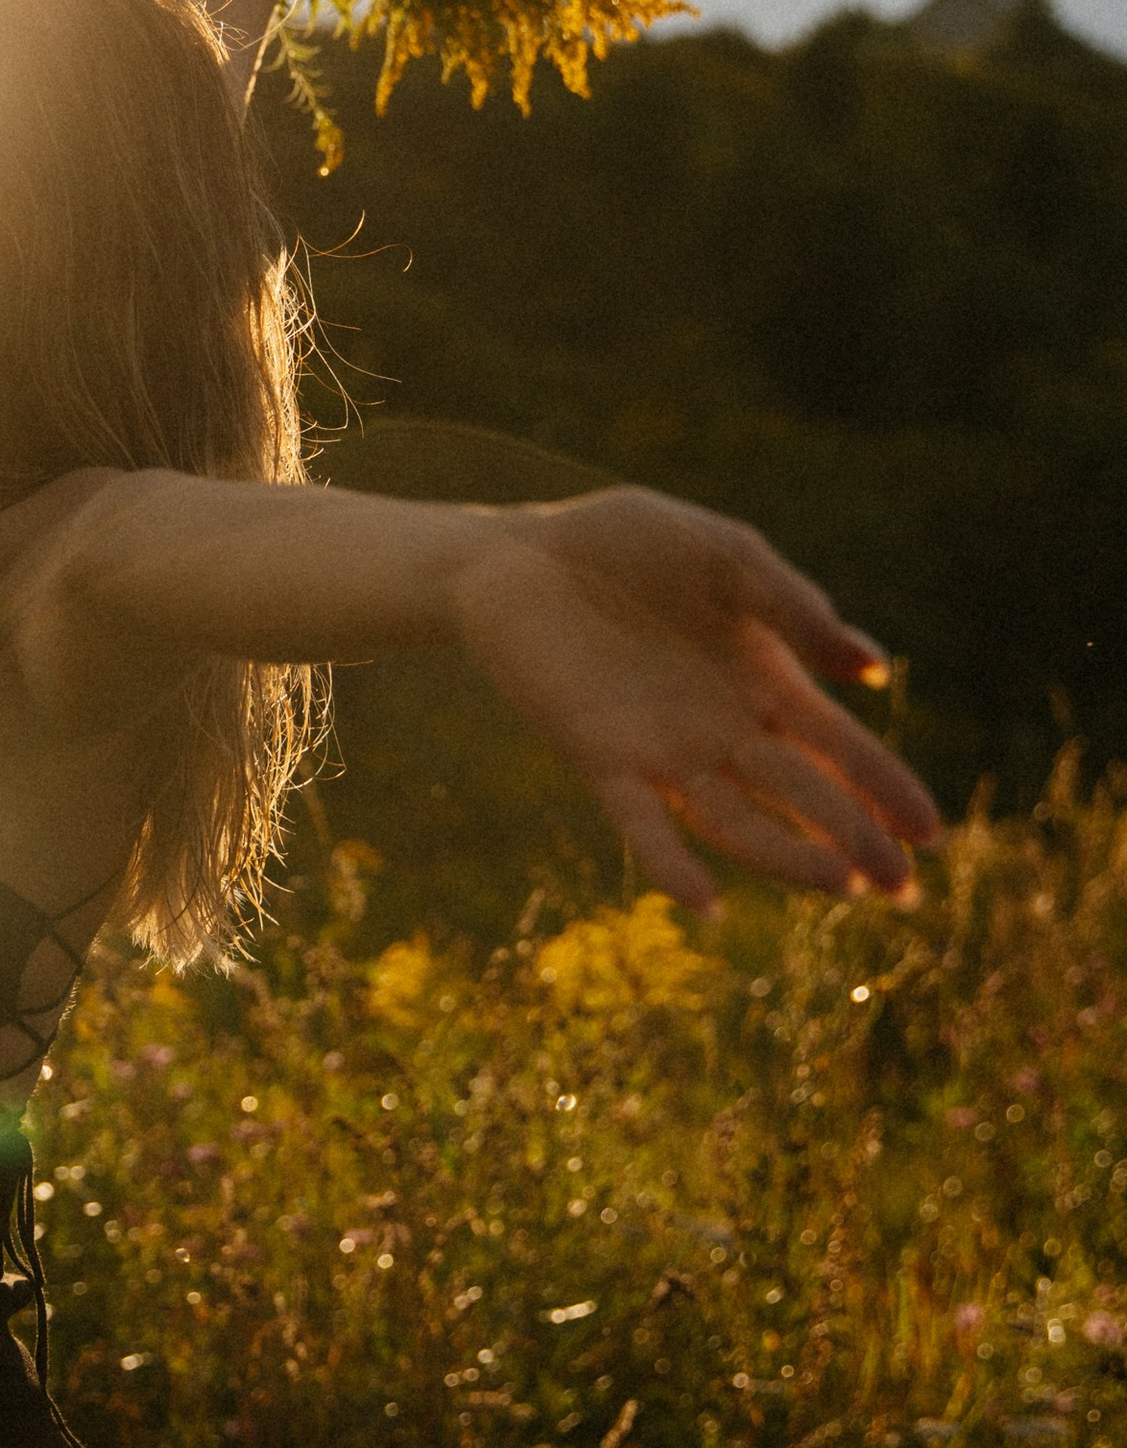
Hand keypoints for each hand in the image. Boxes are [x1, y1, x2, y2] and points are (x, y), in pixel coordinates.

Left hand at [446, 489, 941, 907]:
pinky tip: (706, 902)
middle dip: (856, 840)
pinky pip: (642, 825)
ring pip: (737, 822)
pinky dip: (672, 864)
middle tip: (901, 888)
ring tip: (839, 886)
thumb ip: (791, 603)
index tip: (930, 833)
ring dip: (786, 857)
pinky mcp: (600, 760)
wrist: (516, 555)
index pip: (841, 747)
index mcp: (763, 680)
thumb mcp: (723, 555)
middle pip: (803, 797)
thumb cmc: (625, 545)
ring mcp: (664, 753)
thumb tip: (869, 664)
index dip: (886, 788)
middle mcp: (723, 730)